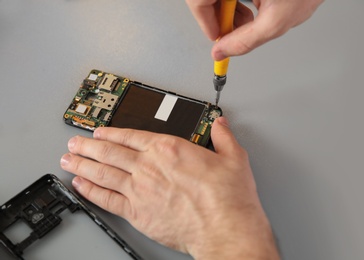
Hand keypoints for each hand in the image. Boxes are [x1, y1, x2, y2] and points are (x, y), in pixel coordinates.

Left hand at [60, 117, 278, 258]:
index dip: (111, 133)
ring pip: (102, 173)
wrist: (224, 229)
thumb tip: (220, 125)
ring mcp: (140, 190)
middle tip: (75, 143)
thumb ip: (223, 138)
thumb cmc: (228, 197)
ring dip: (82, 164)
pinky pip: (107, 199)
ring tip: (68, 159)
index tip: (100, 132)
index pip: (131, 136)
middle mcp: (149, 167)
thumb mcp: (233, 158)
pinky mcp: (137, 213)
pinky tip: (81, 185)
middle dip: (88, 146)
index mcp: (168, 149)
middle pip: (110, 152)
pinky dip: (91, 191)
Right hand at [186, 0, 323, 59]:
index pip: (198, 2)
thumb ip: (245, 40)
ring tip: (249, 18)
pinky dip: (237, 5)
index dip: (206, 22)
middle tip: (234, 30)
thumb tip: (222, 52)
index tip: (217, 38)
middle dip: (220, 19)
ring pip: (218, 1)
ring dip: (230, 13)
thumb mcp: (275, 22)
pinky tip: (252, 8)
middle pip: (205, 2)